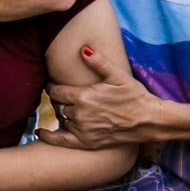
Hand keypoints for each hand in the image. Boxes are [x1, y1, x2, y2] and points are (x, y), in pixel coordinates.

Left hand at [39, 46, 161, 148]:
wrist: (149, 120)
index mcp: (83, 96)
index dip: (52, 86)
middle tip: (61, 94)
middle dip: (57, 99)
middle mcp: (80, 114)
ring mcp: (83, 130)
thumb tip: (83, 48)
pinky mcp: (88, 142)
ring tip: (64, 107)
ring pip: (61, 119)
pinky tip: (40, 133)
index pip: (56, 91)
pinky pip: (62, 141)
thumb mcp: (117, 75)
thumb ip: (98, 62)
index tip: (52, 83)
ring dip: (60, 113)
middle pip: (57, 105)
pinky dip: (49, 137)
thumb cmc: (134, 95)